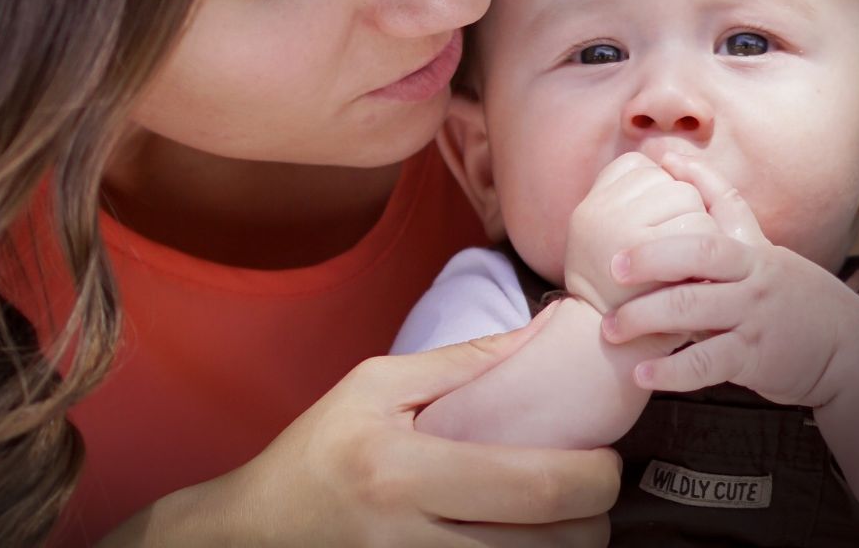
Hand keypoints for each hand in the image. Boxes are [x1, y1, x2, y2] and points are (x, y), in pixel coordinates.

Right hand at [110, 320, 619, 545]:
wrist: (254, 535)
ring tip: (559, 518)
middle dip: (595, 520)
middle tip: (590, 491)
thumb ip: (463, 362)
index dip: (596, 476)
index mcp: (404, 471)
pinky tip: (520, 539)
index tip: (603, 455)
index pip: (539, 486)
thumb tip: (546, 331)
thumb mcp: (374, 386)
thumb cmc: (317, 452)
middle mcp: (413, 540)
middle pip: (554, 546)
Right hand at [563, 151, 717, 311]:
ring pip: (688, 202)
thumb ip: (638, 200)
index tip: (653, 230)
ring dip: (700, 232)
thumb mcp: (619, 239)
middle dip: (686, 213)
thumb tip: (673, 159)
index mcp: (590, 203)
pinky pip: (699, 232)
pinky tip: (698, 279)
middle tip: (676, 253)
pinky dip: (709, 252)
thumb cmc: (627, 293)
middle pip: (670, 183)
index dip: (660, 195)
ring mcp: (618, 231)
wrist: (612, 352)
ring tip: (686, 267)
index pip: (641, 167)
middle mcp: (597, 211)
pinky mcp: (648, 258)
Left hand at [598, 154, 858, 406]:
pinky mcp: (754, 360)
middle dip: (650, 258)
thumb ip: (722, 211)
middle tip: (610, 267)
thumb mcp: (763, 250)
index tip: (647, 176)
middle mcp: (753, 279)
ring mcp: (754, 319)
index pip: (719, 211)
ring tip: (610, 329)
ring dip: (645, 318)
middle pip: (698, 257)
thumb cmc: (789, 294)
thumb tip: (675, 160)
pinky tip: (641, 374)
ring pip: (693, 310)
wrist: (849, 350)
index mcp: (752, 250)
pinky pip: (706, 364)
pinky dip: (671, 371)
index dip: (687, 189)